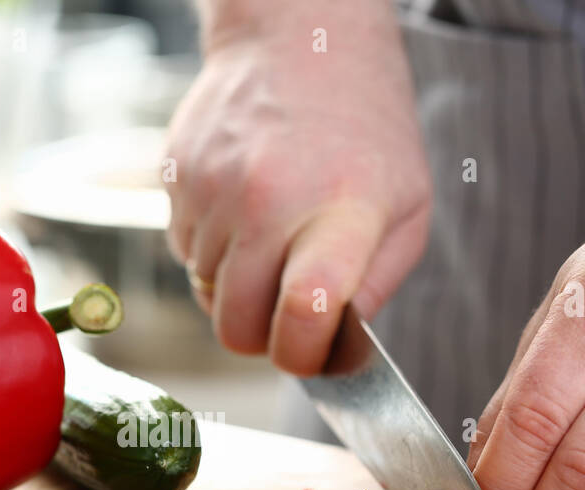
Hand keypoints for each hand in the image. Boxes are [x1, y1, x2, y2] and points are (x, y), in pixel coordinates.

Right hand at [164, 1, 430, 374]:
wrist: (298, 37)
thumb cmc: (365, 128)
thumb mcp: (407, 206)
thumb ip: (376, 286)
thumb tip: (331, 348)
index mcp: (340, 210)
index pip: (303, 313)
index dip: (302, 357)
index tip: (310, 354)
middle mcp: (268, 200)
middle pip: (235, 327)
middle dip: (261, 339)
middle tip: (288, 315)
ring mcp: (213, 189)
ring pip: (205, 295)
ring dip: (236, 290)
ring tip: (272, 242)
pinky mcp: (176, 180)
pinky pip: (184, 256)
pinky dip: (213, 255)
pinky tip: (244, 215)